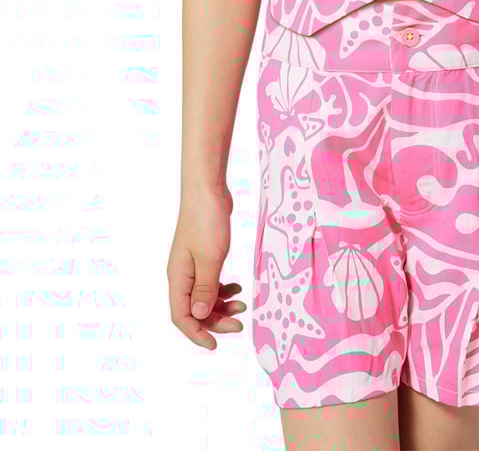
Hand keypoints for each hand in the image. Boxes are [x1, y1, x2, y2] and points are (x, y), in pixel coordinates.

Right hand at [167, 184, 246, 350]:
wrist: (207, 191)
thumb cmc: (206, 221)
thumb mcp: (210, 258)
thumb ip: (206, 288)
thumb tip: (201, 317)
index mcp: (178, 278)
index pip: (181, 317)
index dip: (197, 334)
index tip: (215, 344)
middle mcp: (182, 275)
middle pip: (195, 310)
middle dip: (216, 320)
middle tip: (240, 324)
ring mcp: (191, 265)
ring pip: (204, 297)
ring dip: (221, 305)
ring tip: (243, 304)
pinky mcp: (202, 256)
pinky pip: (210, 282)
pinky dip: (222, 289)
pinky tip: (237, 288)